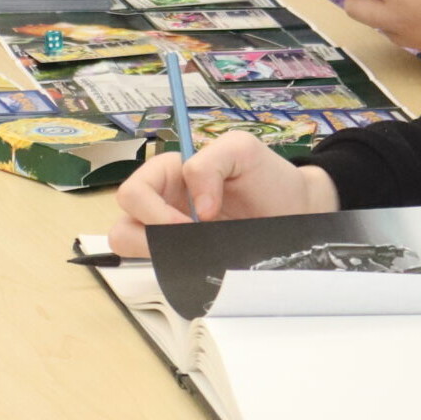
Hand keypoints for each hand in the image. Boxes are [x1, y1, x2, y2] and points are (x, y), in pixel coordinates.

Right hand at [109, 132, 339, 256]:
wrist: (297, 211)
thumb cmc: (267, 175)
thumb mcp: (241, 149)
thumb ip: (210, 163)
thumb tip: (198, 206)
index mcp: (169, 173)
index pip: (134, 191)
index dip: (152, 211)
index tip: (189, 223)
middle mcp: (163, 203)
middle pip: (124, 223)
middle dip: (148, 237)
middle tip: (189, 240)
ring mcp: (173, 234)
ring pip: (132, 248)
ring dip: (155, 255)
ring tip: (193, 251)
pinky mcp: (188, 258)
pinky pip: (163, 269)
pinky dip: (174, 270)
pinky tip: (202, 263)